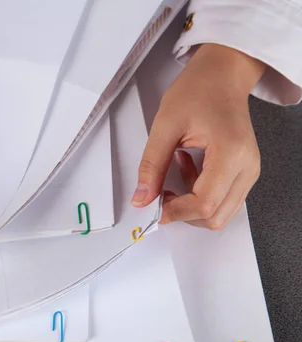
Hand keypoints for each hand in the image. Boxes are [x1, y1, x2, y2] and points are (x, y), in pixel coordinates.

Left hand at [132, 44, 265, 229]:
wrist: (222, 75)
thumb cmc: (197, 91)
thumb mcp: (164, 126)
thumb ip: (151, 166)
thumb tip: (141, 199)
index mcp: (231, 153)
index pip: (205, 203)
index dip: (175, 211)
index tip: (151, 206)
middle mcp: (247, 167)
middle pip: (215, 217)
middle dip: (183, 213)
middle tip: (160, 192)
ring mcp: (249, 171)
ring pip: (220, 214)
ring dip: (191, 205)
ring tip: (176, 171)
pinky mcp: (244, 172)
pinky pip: (223, 200)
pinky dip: (201, 196)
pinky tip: (188, 168)